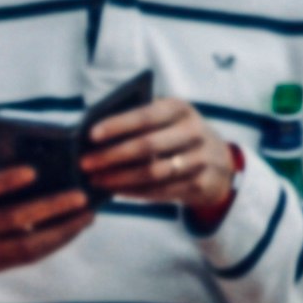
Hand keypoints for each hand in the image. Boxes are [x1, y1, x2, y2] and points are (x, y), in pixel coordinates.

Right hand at [0, 130, 89, 302]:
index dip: (7, 182)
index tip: (34, 171)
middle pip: (14, 219)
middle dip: (50, 208)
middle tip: (81, 196)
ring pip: (26, 245)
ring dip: (60, 232)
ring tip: (87, 216)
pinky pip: (26, 257)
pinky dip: (52, 244)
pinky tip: (72, 231)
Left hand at [81, 87, 239, 225]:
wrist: (218, 161)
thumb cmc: (175, 135)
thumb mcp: (165, 119)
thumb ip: (137, 121)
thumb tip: (92, 135)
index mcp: (180, 109)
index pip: (146, 115)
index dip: (118, 125)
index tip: (90, 135)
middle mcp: (193, 131)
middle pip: (147, 146)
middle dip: (112, 156)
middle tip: (84, 163)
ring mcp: (200, 159)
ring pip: (153, 172)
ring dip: (119, 178)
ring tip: (95, 180)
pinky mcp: (200, 184)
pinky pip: (160, 191)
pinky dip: (133, 192)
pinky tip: (114, 191)